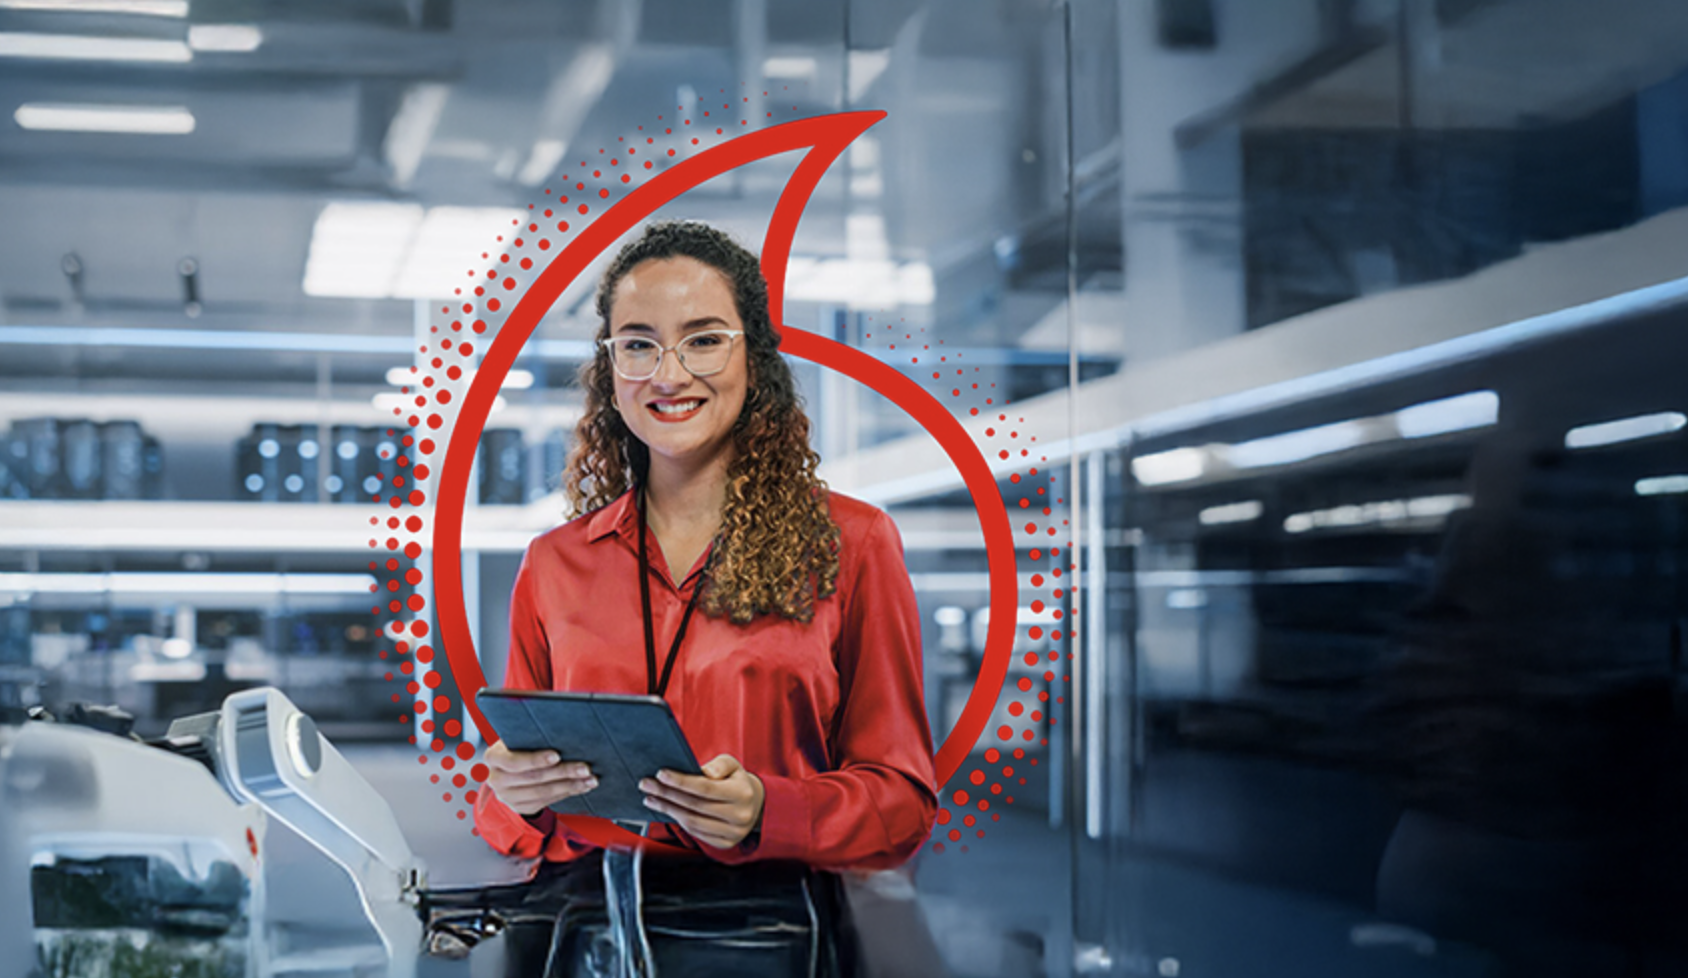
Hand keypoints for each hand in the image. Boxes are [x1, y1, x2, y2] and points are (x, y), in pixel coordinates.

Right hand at [483, 740, 596, 815]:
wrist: (507, 768)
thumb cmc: (518, 745)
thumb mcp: (517, 737)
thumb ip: (531, 736)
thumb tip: (563, 729)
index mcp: (493, 758)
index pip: (514, 761)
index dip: (536, 759)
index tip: (557, 755)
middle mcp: (496, 780)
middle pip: (533, 778)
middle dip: (563, 772)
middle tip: (585, 768)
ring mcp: (507, 797)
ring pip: (543, 792)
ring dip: (570, 786)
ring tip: (590, 779)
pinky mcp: (519, 807)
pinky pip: (546, 801)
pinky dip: (566, 793)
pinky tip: (581, 787)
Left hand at [639, 754, 764, 848]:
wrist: (754, 805)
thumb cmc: (737, 781)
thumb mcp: (733, 765)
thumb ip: (718, 765)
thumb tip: (701, 772)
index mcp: (742, 793)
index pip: (705, 788)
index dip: (681, 781)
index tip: (661, 774)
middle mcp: (739, 816)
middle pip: (695, 805)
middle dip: (667, 794)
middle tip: (647, 784)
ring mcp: (733, 833)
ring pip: (692, 822)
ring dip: (668, 809)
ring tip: (652, 798)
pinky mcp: (725, 843)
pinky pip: (696, 833)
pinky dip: (679, 821)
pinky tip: (668, 810)